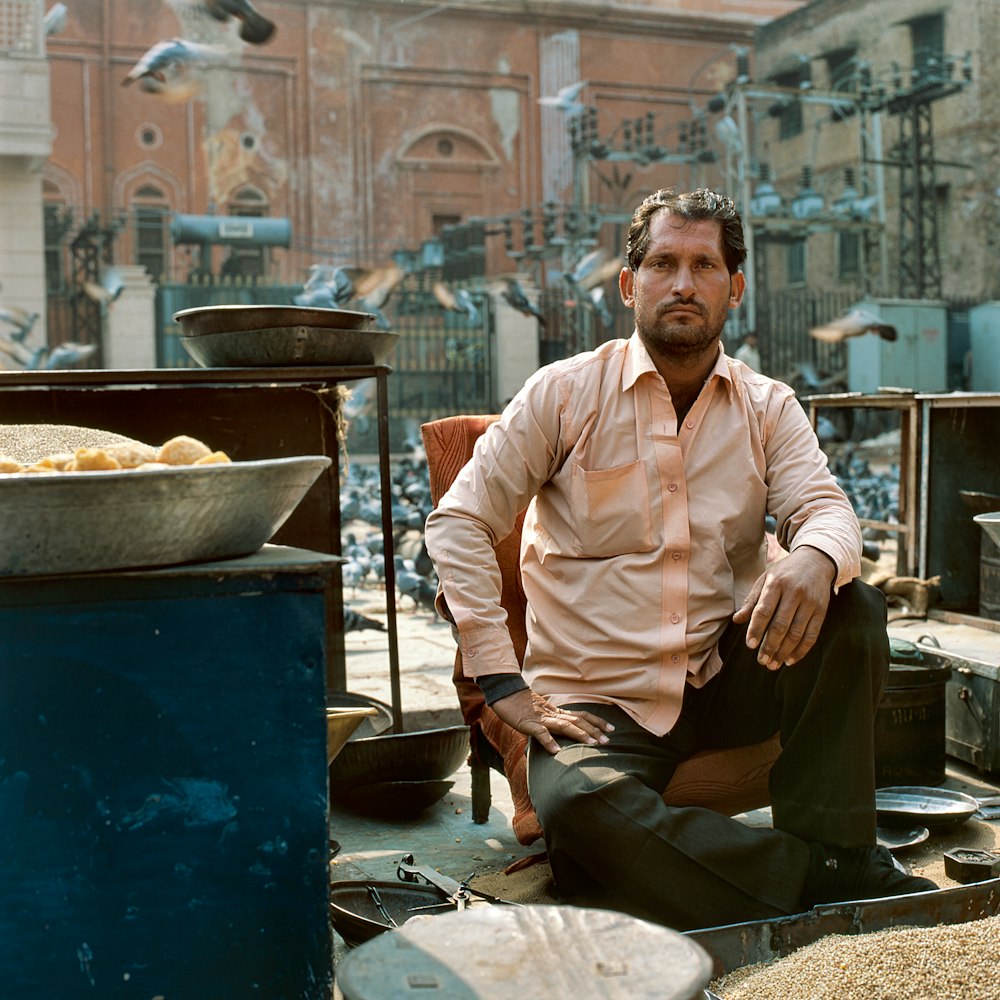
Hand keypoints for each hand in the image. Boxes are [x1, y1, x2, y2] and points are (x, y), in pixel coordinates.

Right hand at [489, 687, 614, 754]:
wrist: (505, 693)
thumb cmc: (521, 705)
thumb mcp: (540, 714)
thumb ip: (550, 722)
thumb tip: (561, 734)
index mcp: (556, 712)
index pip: (581, 715)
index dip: (597, 721)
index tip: (611, 728)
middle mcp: (553, 714)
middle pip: (578, 720)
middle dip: (594, 730)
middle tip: (607, 740)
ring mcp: (541, 719)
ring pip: (564, 725)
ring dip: (579, 734)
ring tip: (592, 744)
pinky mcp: (529, 723)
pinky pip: (540, 733)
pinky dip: (549, 741)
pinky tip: (556, 751)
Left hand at [732, 545, 835, 669]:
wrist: (816, 560)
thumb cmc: (784, 572)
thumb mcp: (765, 579)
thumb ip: (752, 600)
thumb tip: (737, 620)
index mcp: (776, 584)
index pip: (764, 610)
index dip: (756, 629)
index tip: (750, 645)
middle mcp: (794, 593)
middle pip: (781, 625)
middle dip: (770, 646)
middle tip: (761, 661)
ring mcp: (810, 602)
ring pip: (796, 633)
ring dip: (784, 652)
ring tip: (773, 664)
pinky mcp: (822, 611)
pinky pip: (812, 635)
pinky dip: (801, 650)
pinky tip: (790, 659)